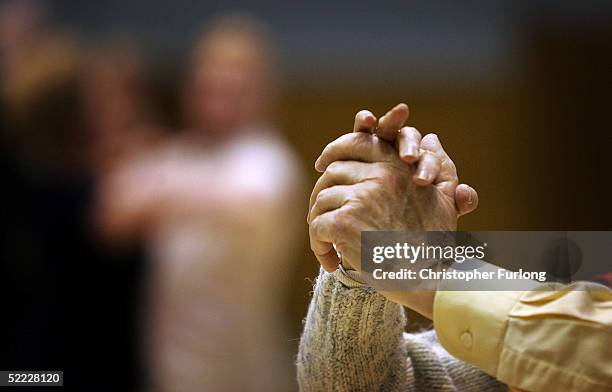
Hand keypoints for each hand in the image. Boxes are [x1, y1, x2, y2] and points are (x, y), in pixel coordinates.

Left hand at [308, 104, 476, 271]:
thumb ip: (438, 165)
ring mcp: (361, 197)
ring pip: (320, 201)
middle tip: (319, 216)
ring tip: (327, 243)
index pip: (357, 143)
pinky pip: (317, 226)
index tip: (322, 164)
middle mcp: (379, 175)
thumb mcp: (443, 198)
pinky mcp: (345, 222)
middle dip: (321, 194)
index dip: (334, 150)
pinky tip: (330, 261)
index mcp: (397, 165)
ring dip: (318, 222)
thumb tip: (430, 137)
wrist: (429, 281)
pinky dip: (318, 246)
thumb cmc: (434, 244)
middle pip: (331, 173)